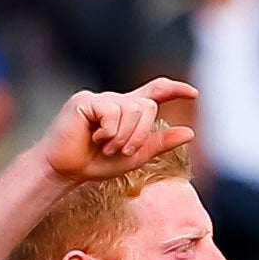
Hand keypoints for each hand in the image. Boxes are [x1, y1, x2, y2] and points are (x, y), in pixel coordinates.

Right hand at [41, 78, 199, 184]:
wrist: (64, 170)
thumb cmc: (95, 163)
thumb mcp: (135, 156)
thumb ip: (160, 143)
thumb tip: (191, 132)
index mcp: (127, 111)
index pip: (155, 91)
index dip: (174, 89)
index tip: (193, 93)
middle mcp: (116, 100)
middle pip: (147, 105)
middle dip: (141, 134)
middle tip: (124, 151)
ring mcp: (100, 98)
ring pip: (132, 109)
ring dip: (123, 137)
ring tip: (105, 147)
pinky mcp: (85, 100)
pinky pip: (112, 112)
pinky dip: (109, 132)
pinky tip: (94, 138)